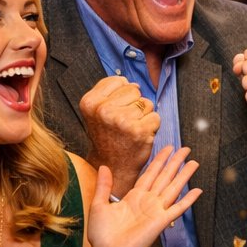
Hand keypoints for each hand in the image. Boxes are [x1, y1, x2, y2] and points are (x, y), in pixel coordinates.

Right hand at [78, 75, 159, 193]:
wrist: (111, 165)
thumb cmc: (107, 136)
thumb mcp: (97, 111)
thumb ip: (111, 92)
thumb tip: (133, 83)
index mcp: (90, 102)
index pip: (120, 81)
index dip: (122, 95)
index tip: (115, 110)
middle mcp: (104, 110)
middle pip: (135, 91)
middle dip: (134, 104)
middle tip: (123, 123)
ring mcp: (122, 121)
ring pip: (147, 103)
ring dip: (143, 116)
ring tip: (131, 129)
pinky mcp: (139, 131)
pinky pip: (155, 117)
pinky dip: (152, 126)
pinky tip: (140, 135)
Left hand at [86, 147, 201, 246]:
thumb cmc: (103, 235)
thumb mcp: (99, 205)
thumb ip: (104, 186)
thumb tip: (103, 167)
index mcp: (134, 197)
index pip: (150, 174)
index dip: (159, 161)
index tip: (167, 149)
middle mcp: (148, 201)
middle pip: (165, 177)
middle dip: (175, 162)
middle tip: (185, 149)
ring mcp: (156, 210)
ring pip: (173, 188)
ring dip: (184, 175)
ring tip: (194, 163)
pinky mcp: (161, 221)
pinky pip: (177, 208)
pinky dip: (188, 200)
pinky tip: (198, 191)